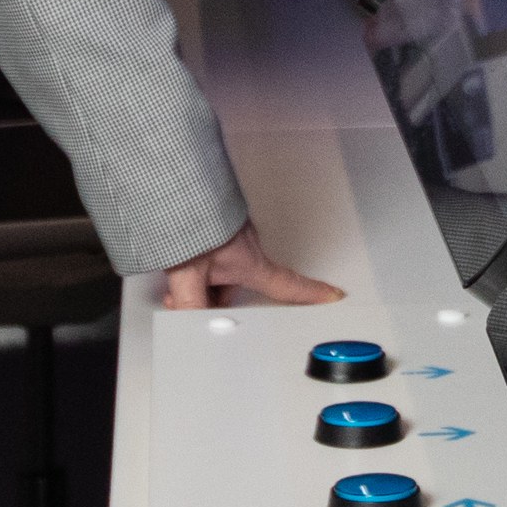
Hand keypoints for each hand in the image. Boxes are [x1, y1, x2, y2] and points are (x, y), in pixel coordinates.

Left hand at [161, 220, 343, 310]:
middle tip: (187, 296)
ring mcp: (231, 234)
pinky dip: (195, 257)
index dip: (312, 293)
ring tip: (177, 271)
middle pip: (239, 287)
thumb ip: (190, 302)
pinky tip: (177, 254)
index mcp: (251, 262)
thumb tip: (192, 323)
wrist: (174, 184)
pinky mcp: (216, 223)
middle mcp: (246, 247)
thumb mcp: (188, 271)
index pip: (288, 286)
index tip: (332, 295)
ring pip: (221, 269)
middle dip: (213, 296)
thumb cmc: (190, 219)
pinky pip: (210, 250)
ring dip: (200, 276)